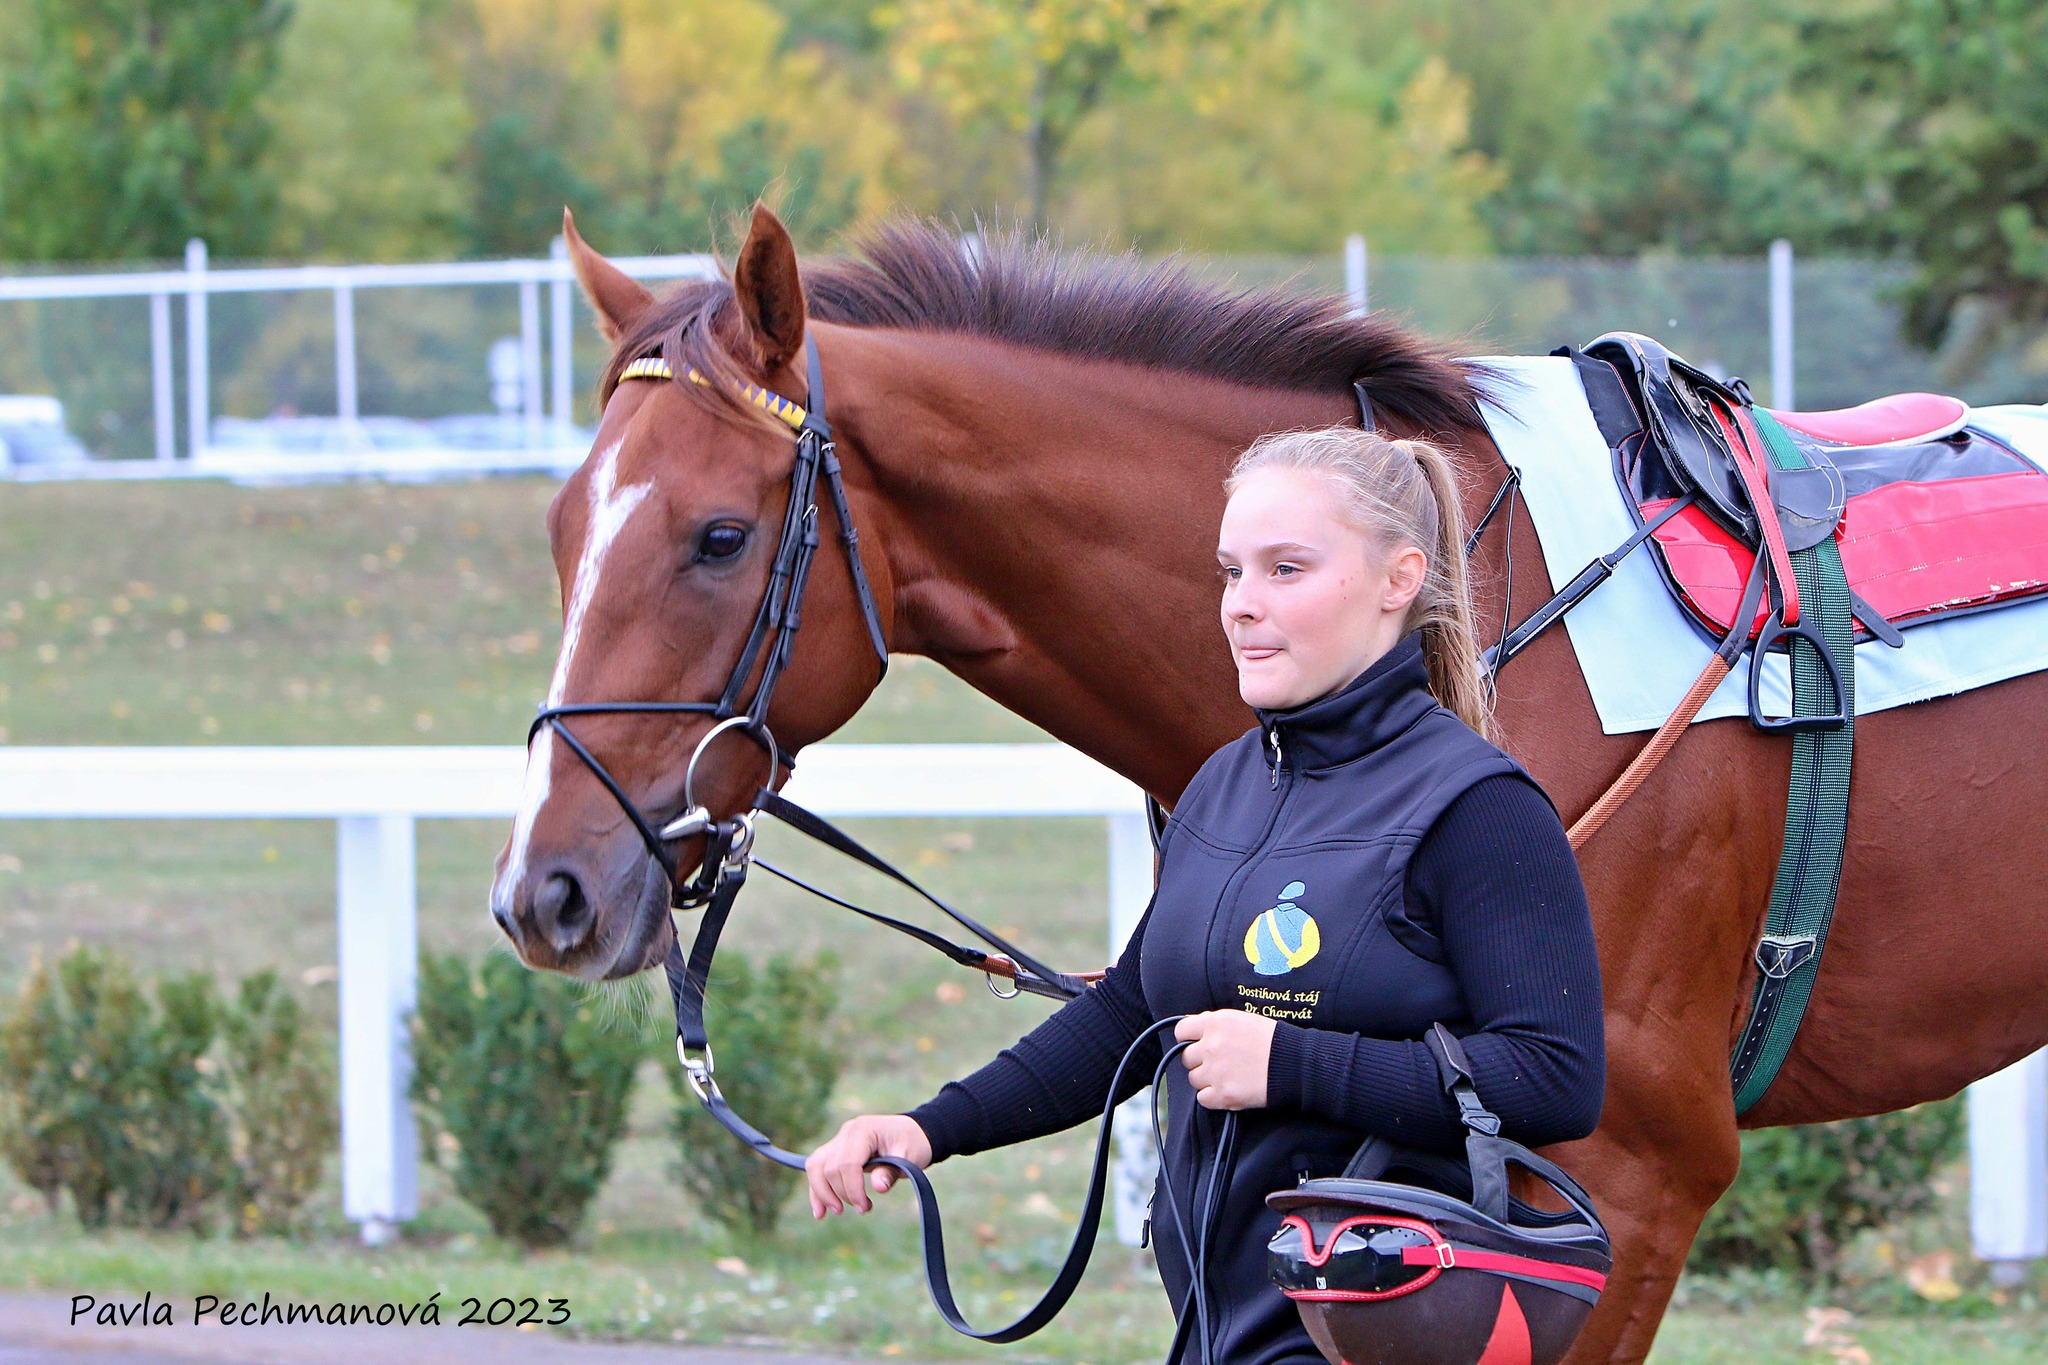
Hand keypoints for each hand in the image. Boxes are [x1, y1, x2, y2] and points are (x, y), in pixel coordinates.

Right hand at [806, 1114, 933, 1217]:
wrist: (914, 1133)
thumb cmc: (913, 1144)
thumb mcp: (909, 1158)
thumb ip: (891, 1172)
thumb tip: (879, 1187)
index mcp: (864, 1130)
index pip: (847, 1163)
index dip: (853, 1189)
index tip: (866, 1207)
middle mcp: (847, 1132)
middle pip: (829, 1167)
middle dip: (841, 1194)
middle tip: (863, 1209)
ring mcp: (839, 1139)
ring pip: (816, 1166)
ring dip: (822, 1193)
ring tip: (836, 1211)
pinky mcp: (836, 1150)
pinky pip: (818, 1168)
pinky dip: (817, 1189)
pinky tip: (820, 1211)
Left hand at [1174, 1009, 1276, 1109]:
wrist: (1295, 1062)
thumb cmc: (1273, 1039)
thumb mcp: (1242, 1019)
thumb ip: (1216, 1024)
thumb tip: (1196, 1030)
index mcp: (1215, 1023)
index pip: (1181, 1031)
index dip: (1188, 1039)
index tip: (1197, 1044)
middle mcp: (1211, 1046)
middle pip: (1187, 1058)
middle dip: (1200, 1061)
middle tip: (1220, 1063)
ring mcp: (1215, 1071)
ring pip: (1194, 1079)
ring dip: (1207, 1080)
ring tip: (1229, 1077)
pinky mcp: (1223, 1094)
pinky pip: (1203, 1098)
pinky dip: (1213, 1097)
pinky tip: (1229, 1090)